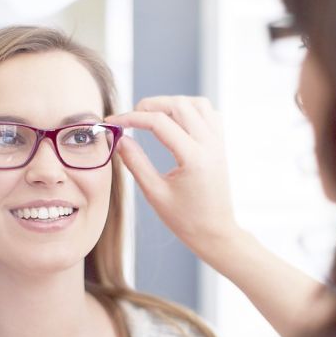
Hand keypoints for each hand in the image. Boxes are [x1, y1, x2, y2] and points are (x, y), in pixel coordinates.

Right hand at [108, 96, 240, 255]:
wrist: (215, 233)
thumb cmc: (186, 220)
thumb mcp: (155, 194)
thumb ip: (135, 163)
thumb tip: (120, 139)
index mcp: (193, 158)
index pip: (159, 123)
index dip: (132, 118)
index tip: (113, 122)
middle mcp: (210, 145)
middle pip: (179, 105)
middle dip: (151, 105)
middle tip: (131, 116)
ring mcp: (219, 143)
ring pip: (197, 103)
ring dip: (172, 103)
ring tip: (153, 116)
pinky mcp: (221, 145)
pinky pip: (209, 114)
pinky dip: (190, 110)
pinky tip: (175, 122)